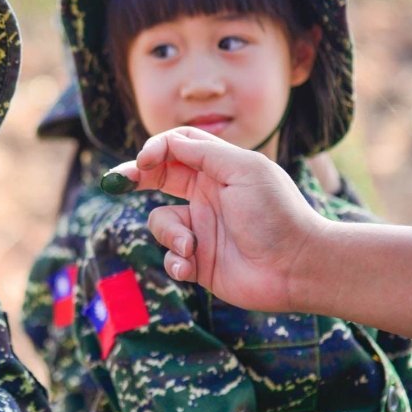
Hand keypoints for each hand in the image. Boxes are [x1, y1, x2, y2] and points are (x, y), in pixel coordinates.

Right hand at [107, 127, 330, 311]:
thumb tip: (166, 143)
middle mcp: (207, 195)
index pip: (177, 147)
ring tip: (191, 247)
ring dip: (170, 234)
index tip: (143, 161)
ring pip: (160, 222)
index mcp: (219, 168)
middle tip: (115, 182)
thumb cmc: (275, 214)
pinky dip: (176, 261)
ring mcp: (201, 228)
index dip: (155, 149)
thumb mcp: (243, 169)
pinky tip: (192, 266)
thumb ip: (202, 152)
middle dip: (135, 177)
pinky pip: (170, 256)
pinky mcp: (199, 260)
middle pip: (158, 177)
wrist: (296, 267)